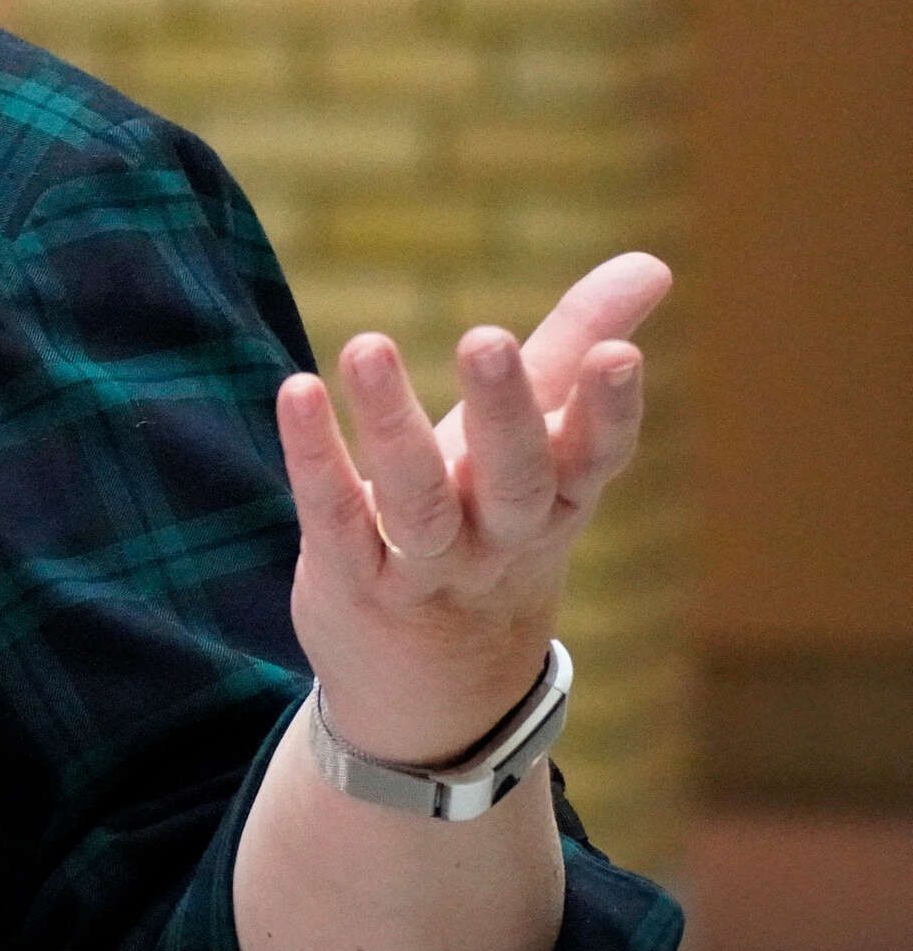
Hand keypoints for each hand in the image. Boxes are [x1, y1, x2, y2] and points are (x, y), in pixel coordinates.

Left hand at [274, 253, 669, 764]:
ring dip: (392, 425)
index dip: (609, 412)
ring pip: (417, 503)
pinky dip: (315, 459)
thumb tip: (653, 261)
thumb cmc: (493, 526)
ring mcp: (426, 565)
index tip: (617, 355)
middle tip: (488, 337)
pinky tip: (297, 391)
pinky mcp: (352, 579)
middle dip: (506, 413)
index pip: (595, 457)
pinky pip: (334, 517)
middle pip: (515, 481)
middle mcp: (500, 537)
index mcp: (558, 500)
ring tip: (367, 344)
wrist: (442, 689)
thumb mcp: (541, 445)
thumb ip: (581, 348)